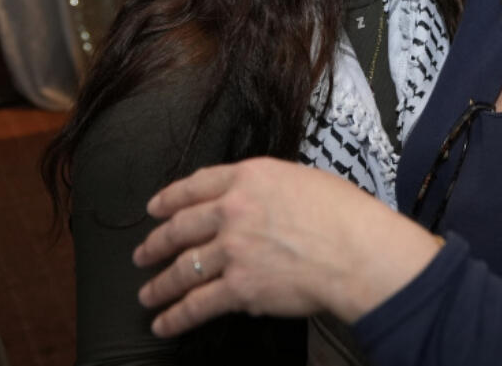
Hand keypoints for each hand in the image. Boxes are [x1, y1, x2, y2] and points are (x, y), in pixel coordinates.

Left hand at [133, 158, 440, 337]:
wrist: (357, 251)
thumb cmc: (346, 215)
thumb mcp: (306, 180)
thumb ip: (273, 188)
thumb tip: (261, 202)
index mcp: (251, 177)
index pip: (198, 184)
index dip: (171, 198)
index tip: (156, 208)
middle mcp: (234, 210)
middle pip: (181, 227)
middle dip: (156, 243)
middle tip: (144, 253)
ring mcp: (233, 250)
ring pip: (183, 268)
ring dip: (160, 284)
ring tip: (148, 294)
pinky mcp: (238, 288)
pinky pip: (198, 304)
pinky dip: (177, 317)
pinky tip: (165, 323)